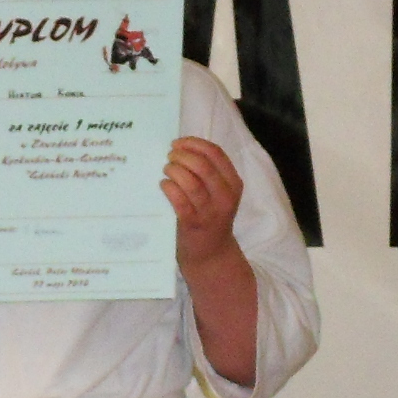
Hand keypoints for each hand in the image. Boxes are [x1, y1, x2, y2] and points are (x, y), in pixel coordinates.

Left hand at [163, 137, 244, 273]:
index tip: (178, 143)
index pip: (216, 153)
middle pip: (202, 165)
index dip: (194, 143)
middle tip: (169, 157)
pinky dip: (169, 188)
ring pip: (190, 181)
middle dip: (182, 156)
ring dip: (173, 170)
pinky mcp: (193, 223)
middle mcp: (225, 196)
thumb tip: (181, 148)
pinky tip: (164, 185)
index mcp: (233, 183)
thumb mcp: (218, 193)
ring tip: (166, 170)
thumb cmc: (210, 218)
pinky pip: (179, 200)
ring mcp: (210, 211)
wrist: (211, 254)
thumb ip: (207, 172)